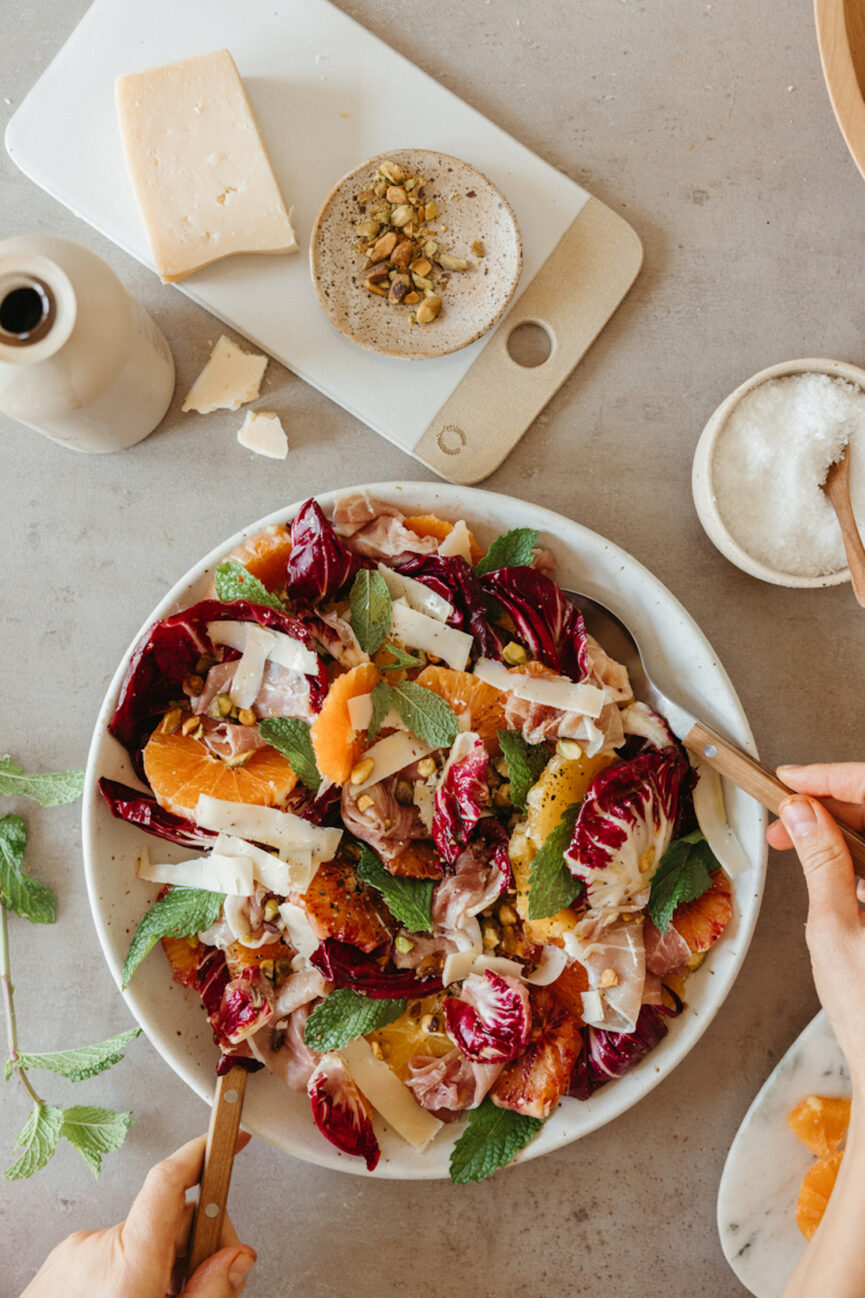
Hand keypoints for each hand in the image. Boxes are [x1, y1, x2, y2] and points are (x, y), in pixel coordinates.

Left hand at [20, 1133, 255, 1297]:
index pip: (170, 1183)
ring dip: (160, 1265)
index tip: (231, 1140)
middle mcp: (99, 1249)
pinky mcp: (59, 1263)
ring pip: (140, 1239)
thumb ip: (211, 1293)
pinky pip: (109, 1253)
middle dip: (196, 1244)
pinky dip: (128, 1272)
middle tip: (205, 1285)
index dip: (204, 1152)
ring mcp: (74, 1254)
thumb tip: (237, 1257)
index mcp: (131, 1265)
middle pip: (170, 1219)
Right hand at [767, 763, 864, 1089]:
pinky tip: (829, 866)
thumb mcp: (834, 927)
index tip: (794, 779)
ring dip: (843, 829)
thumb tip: (803, 812)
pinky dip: (857, 858)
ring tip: (796, 837)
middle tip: (786, 810)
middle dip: (834, 802)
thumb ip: (821, 859)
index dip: (833, 777)